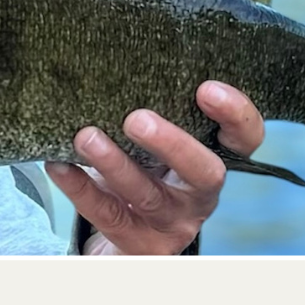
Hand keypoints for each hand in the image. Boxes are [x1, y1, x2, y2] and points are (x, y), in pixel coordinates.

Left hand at [45, 81, 263, 255]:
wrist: (123, 239)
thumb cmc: (141, 169)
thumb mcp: (154, 141)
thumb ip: (154, 108)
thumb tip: (114, 59)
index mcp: (212, 159)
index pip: (245, 138)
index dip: (236, 114)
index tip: (206, 88)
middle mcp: (200, 195)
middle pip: (204, 172)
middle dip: (172, 144)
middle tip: (136, 119)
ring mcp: (171, 224)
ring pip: (148, 196)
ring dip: (115, 165)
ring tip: (86, 137)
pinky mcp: (138, 245)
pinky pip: (109, 215)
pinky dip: (81, 189)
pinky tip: (59, 166)